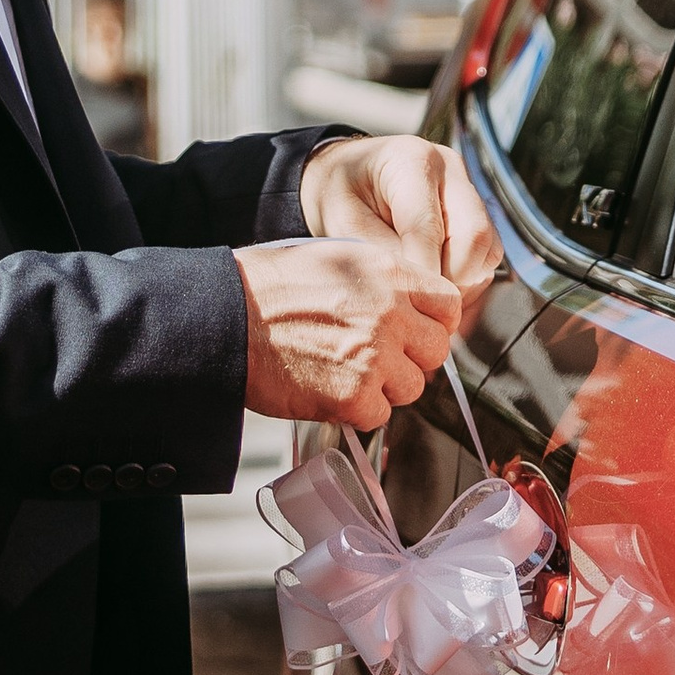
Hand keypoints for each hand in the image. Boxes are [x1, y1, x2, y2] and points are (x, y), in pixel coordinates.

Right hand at [236, 237, 460, 433]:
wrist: (227, 318)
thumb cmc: (270, 288)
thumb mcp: (336, 260)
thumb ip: (383, 283)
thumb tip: (411, 310)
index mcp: (389, 273)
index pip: (448, 305)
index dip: (432, 323)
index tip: (414, 332)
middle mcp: (391, 313)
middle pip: (435, 352)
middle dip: (410, 359)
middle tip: (376, 358)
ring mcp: (375, 356)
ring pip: (410, 388)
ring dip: (383, 387)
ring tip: (344, 372)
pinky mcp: (354, 395)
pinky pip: (378, 415)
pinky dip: (356, 410)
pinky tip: (329, 390)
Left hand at [298, 134, 502, 316]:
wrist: (347, 174)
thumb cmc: (340, 194)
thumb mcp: (344, 223)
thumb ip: (382, 252)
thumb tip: (418, 291)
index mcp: (412, 161)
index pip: (428, 226)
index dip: (421, 272)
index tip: (407, 303)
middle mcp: (450, 170)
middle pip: (474, 235)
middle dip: (450, 280)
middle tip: (421, 304)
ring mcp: (467, 190)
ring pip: (487, 249)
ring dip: (462, 283)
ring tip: (425, 297)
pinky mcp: (475, 213)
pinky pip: (487, 256)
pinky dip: (467, 281)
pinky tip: (436, 287)